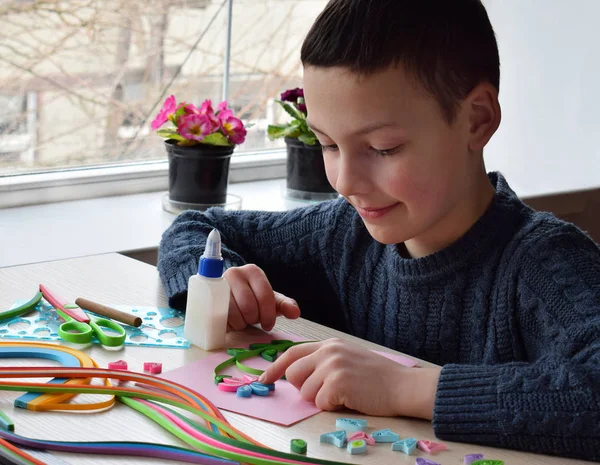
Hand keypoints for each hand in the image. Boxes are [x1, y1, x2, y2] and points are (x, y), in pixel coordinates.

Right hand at [223, 264, 300, 331]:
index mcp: (253, 271)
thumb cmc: (254, 299)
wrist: (231, 297)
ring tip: (243, 320)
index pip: (265, 295)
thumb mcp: (272, 301)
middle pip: (248, 305)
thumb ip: (285, 305)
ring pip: (234, 312)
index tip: (268, 325)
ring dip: (242, 323)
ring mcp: (219, 284)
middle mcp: (235, 273)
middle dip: (254, 319)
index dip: (268, 314)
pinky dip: (229, 324)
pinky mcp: (208, 297)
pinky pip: (221, 317)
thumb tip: (295, 312)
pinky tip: (233, 321)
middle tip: (253, 321)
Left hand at [259, 338, 440, 418]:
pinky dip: (332, 407)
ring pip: (305, 392)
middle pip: (293, 373)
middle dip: (303, 388)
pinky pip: (320, 402)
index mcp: (329, 344)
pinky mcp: (338, 383)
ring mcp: (332, 366)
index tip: (265, 380)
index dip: (275, 367)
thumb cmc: (377, 377)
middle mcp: (328, 351)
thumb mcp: (347, 358)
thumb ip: (323, 362)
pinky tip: (349, 400)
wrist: (402, 385)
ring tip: (343, 395)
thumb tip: (296, 376)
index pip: (291, 352)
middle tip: (325, 392)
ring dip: (321, 399)